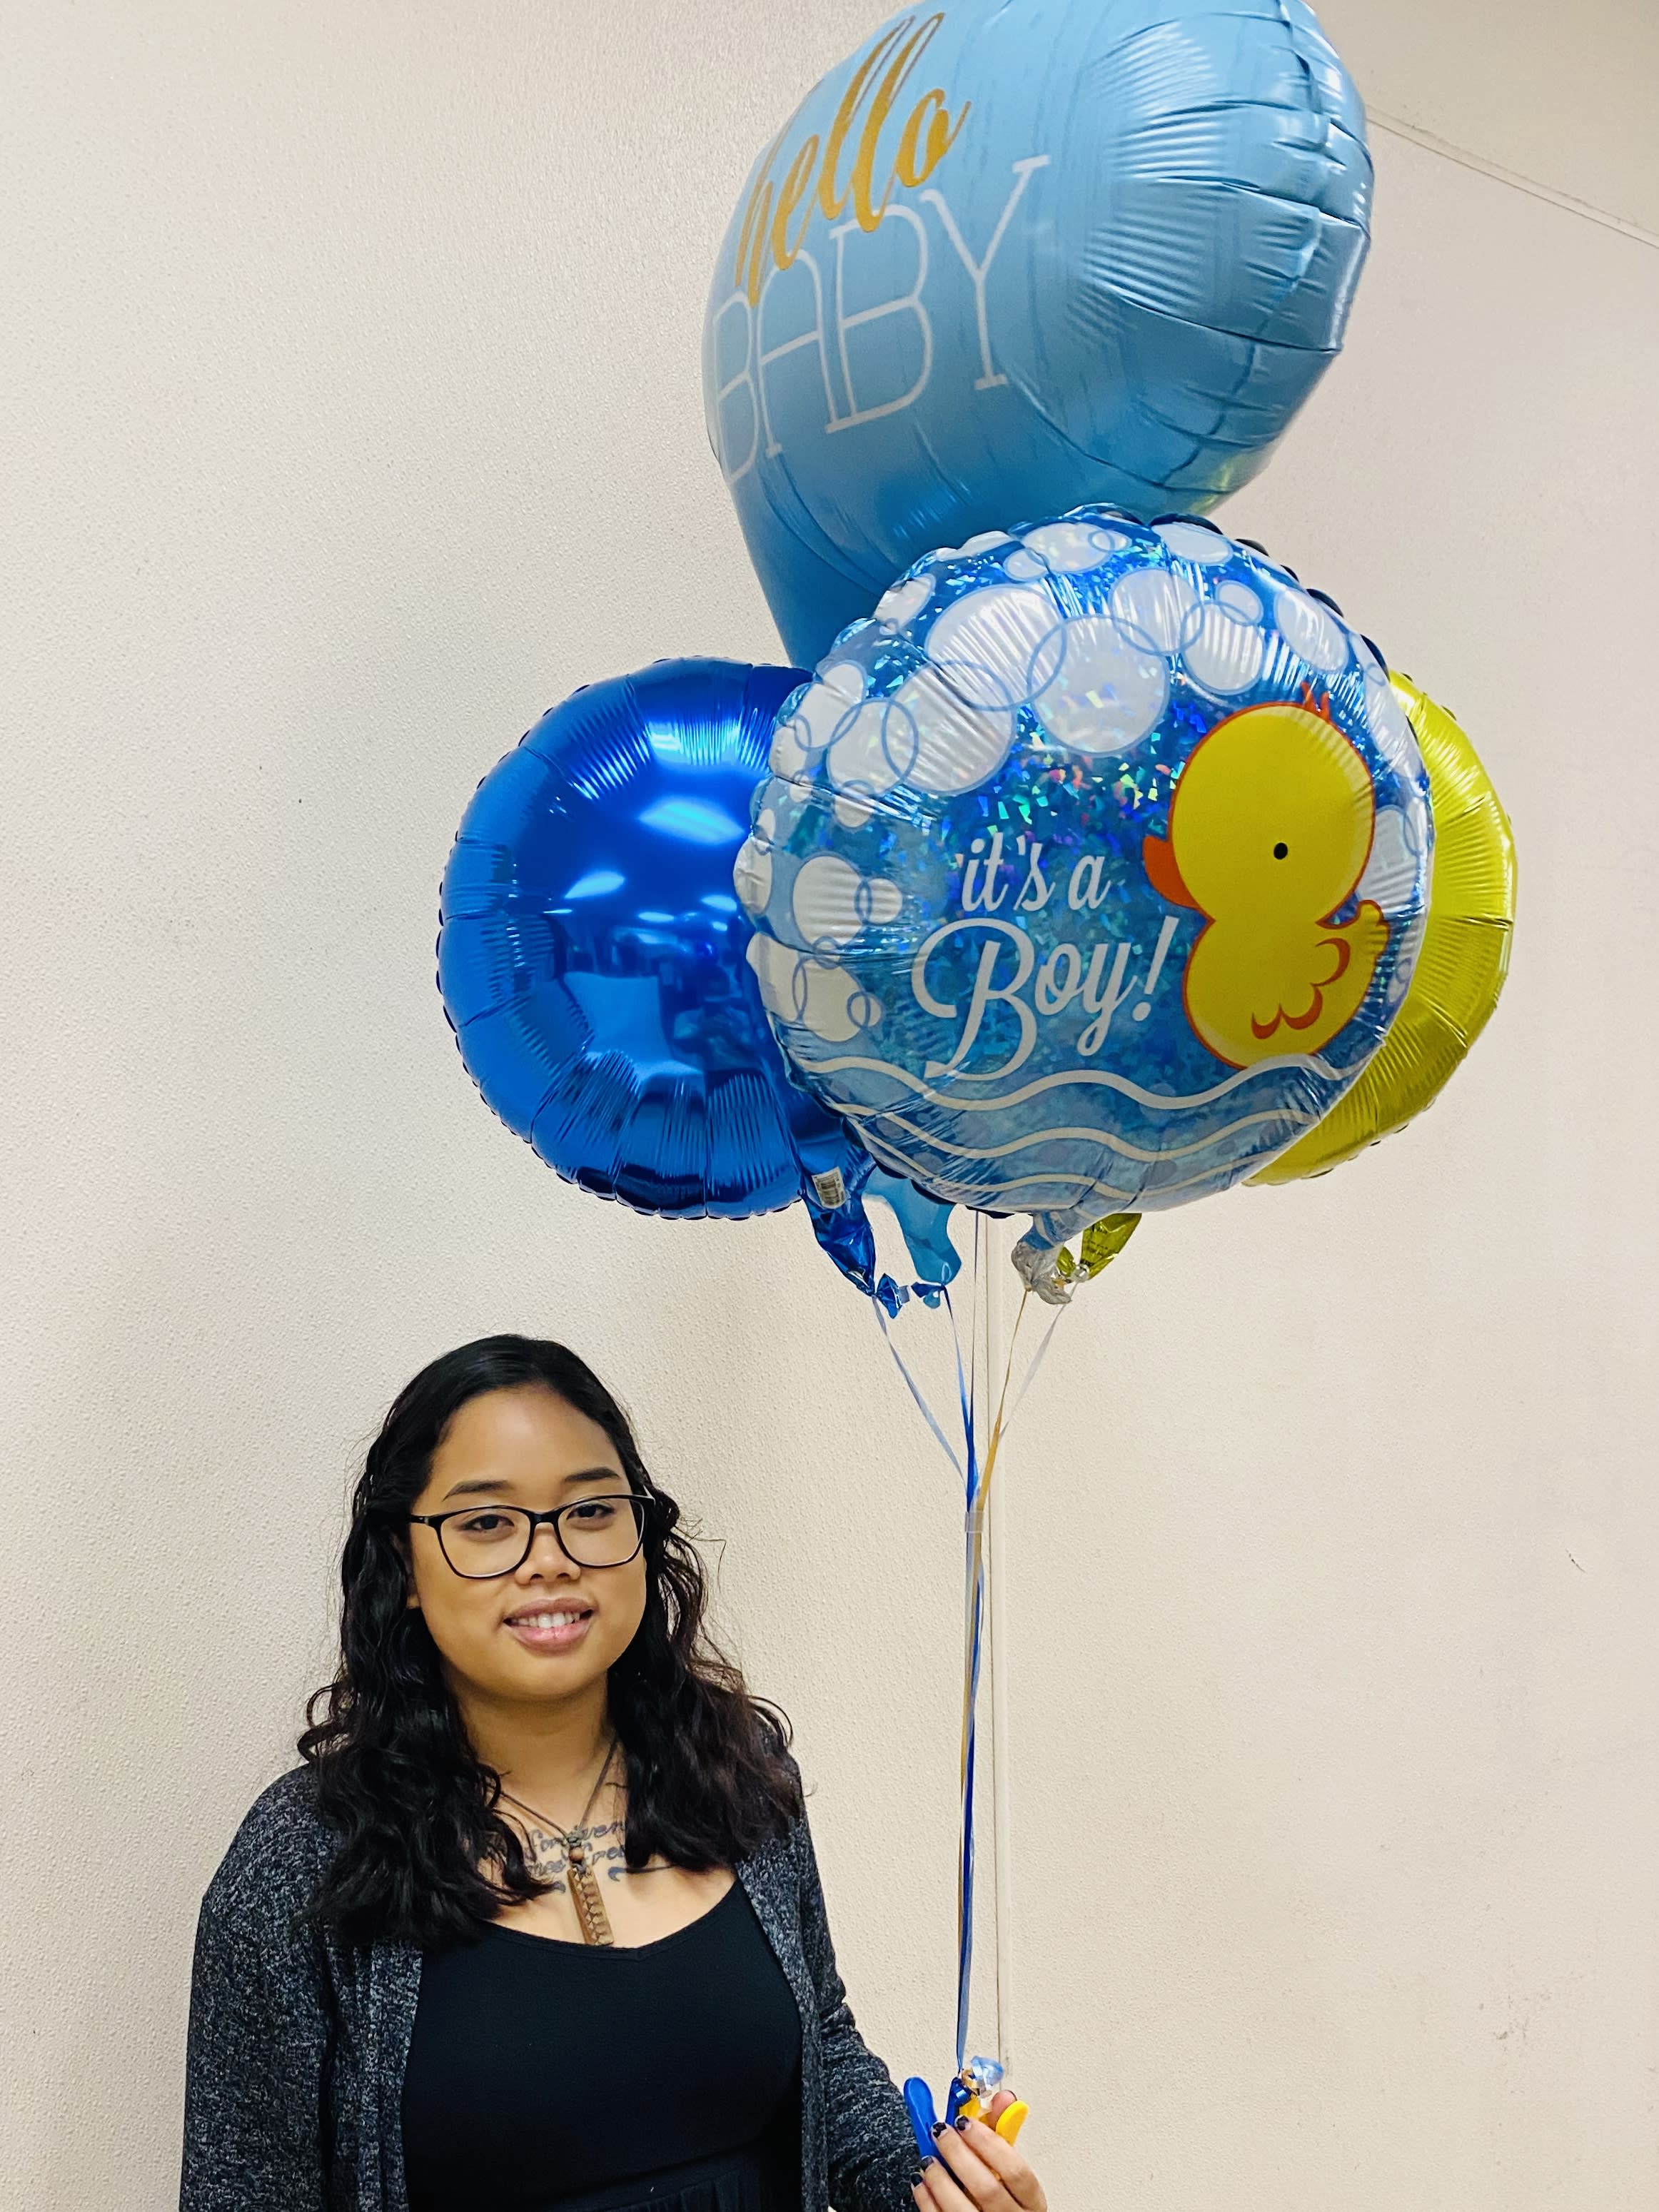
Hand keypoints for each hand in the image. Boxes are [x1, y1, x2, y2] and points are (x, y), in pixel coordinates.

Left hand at [912, 2092, 1045, 2211]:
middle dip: (958, 2154)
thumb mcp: (1008, 2168)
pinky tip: (922, 2182)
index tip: (964, 2122)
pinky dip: (927, 2199)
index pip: (1016, 2171)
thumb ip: (1002, 2133)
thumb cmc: (1004, 2196)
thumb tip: (1002, 2098)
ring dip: (940, 2178)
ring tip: (929, 2158)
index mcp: (1030, 2201)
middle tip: (941, 2132)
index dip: (988, 2143)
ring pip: (961, 2208)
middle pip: (987, 2188)